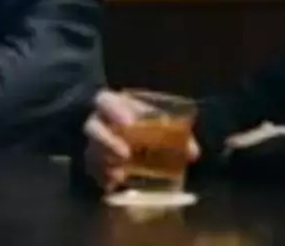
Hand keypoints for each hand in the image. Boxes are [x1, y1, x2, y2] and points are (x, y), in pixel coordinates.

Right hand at [83, 90, 200, 192]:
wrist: (130, 140)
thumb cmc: (145, 124)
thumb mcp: (159, 122)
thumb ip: (176, 133)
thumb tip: (193, 153)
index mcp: (114, 104)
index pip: (105, 100)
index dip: (114, 109)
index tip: (129, 122)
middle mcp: (99, 122)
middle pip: (93, 128)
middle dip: (108, 141)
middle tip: (126, 154)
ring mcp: (93, 145)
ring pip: (91, 152)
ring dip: (107, 163)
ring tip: (122, 174)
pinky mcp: (93, 166)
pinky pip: (93, 173)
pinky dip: (104, 179)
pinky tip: (115, 184)